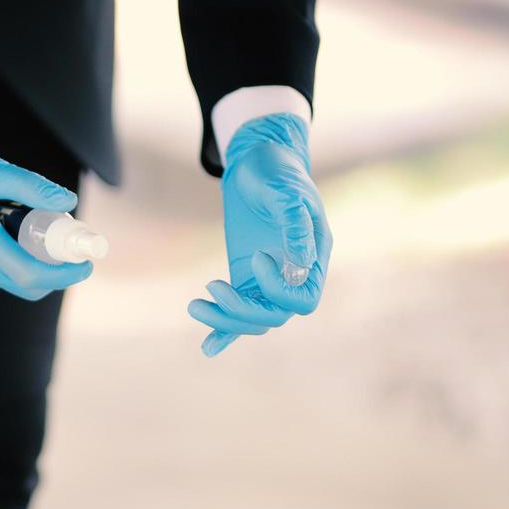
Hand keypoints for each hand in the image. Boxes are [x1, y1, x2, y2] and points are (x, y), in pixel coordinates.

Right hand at [0, 113, 91, 299]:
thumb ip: (31, 187)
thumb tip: (68, 204)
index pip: (31, 274)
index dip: (65, 274)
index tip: (86, 263)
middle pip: (24, 283)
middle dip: (50, 266)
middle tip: (60, 236)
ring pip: (8, 280)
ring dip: (26, 259)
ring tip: (18, 220)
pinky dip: (4, 260)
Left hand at [188, 113, 330, 355]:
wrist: (257, 161)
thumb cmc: (276, 172)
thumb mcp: (285, 192)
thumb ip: (294, 224)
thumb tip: (300, 262)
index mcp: (313, 256)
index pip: (304, 297)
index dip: (278, 289)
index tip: (256, 258)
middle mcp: (294, 274)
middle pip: (276, 315)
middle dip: (243, 310)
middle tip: (212, 286)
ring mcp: (269, 278)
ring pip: (256, 318)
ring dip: (226, 319)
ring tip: (194, 305)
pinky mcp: (247, 276)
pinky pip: (240, 311)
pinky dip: (224, 331)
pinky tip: (208, 347)